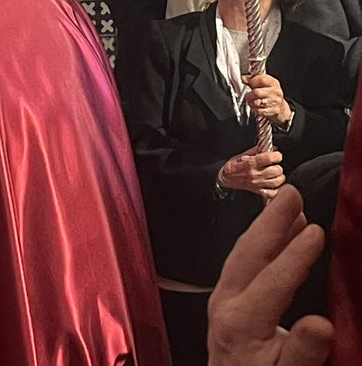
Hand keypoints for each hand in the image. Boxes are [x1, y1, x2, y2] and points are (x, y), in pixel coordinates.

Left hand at [207, 185, 332, 364]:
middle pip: (248, 254)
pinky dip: (259, 241)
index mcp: (240, 323)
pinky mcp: (225, 299)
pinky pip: (241, 260)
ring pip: (242, 253)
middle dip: (270, 221)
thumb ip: (303, 351)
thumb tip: (322, 324)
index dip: (295, 255)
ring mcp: (221, 299)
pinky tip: (276, 231)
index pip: (272, 281)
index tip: (317, 230)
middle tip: (292, 193)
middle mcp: (224, 304)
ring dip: (265, 226)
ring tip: (288, 203)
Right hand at [219, 146, 284, 198]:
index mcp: (251, 163)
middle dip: (277, 166)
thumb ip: (256, 151)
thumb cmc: (233, 166)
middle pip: (276, 170)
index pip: (270, 158)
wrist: (225, 178)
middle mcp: (255, 174)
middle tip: (274, 165)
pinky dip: (276, 189)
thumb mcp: (242, 155)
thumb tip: (270, 148)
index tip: (277, 155)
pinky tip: (273, 184)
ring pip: (277, 181)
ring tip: (275, 174)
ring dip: (279, 177)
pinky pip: (272, 193)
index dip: (276, 155)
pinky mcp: (258, 191)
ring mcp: (258, 183)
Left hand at [245, 74, 292, 125]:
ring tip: (252, 102)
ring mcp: (275, 102)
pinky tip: (256, 107)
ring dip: (251, 103)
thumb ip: (252, 80)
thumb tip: (244, 78)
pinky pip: (259, 111)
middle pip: (257, 92)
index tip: (247, 82)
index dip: (252, 81)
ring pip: (257, 102)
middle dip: (249, 95)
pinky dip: (254, 109)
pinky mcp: (274, 111)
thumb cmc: (269, 94)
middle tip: (248, 96)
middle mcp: (276, 92)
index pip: (262, 79)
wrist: (281, 107)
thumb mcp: (263, 84)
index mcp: (273, 83)